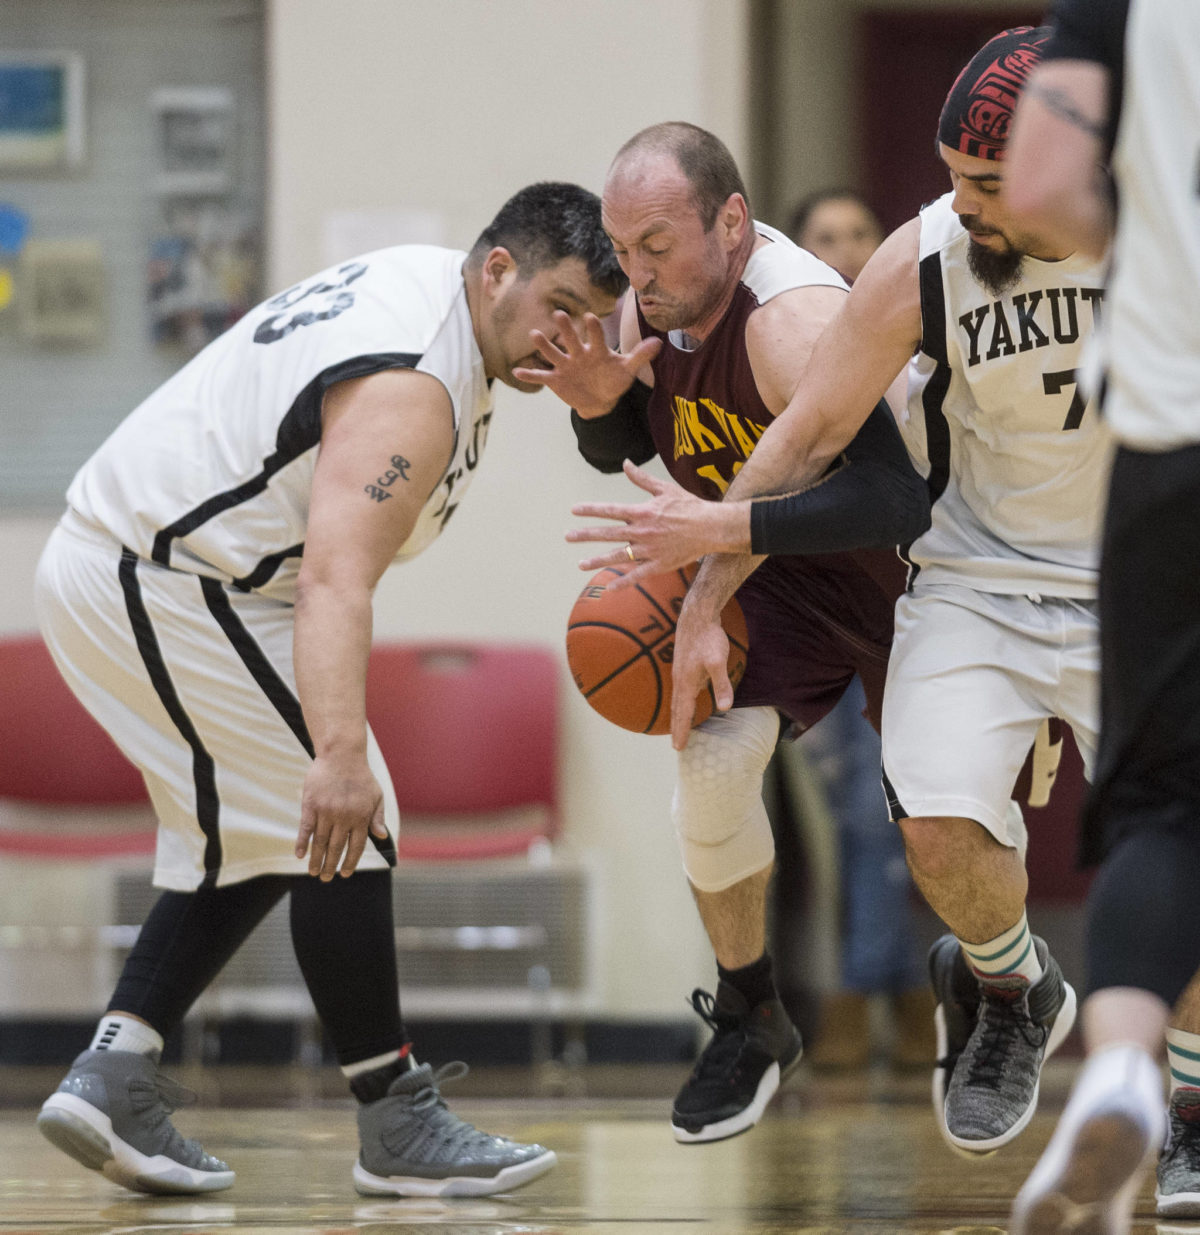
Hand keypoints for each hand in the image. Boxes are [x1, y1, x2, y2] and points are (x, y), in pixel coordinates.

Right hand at [295, 754, 389, 879]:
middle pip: (337, 847)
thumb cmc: (361, 777)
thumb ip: (378, 817)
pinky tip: (300, 855)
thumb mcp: (376, 796)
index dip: (350, 861)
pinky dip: (302, 842)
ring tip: (313, 873)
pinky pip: (306, 828)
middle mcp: (344, 816)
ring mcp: (326, 811)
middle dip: (331, 865)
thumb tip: (381, 837)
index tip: (345, 873)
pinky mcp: (311, 804)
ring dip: (316, 859)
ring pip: (321, 841)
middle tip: (326, 879)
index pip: (356, 846)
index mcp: (361, 816)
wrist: (342, 755)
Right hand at [511, 311, 660, 414]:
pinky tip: (517, 371)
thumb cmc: (613, 380)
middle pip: (571, 339)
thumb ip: (640, 356)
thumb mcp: (627, 370)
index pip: (595, 336)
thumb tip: (660, 342)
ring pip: (553, 353)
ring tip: (534, 334)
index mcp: (596, 349)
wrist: (600, 400)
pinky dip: (530, 374)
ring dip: (544, 345)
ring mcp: (565, 365)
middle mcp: (578, 353)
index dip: (593, 328)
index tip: (590, 318)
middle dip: (566, 328)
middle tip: (559, 314)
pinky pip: (541, 376)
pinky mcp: (556, 379)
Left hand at [568, 460, 744, 588]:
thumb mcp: (665, 488)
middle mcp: (642, 532)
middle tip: (567, 537)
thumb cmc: (689, 506)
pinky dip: (623, 582)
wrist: (711, 528)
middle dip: (585, 535)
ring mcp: (650, 550)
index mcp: (642, 512)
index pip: (610, 511)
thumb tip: (626, 463)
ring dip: (598, 560)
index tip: (574, 510)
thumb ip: (642, 479)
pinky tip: (609, 587)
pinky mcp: (659, 565)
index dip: (591, 510)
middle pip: (608, 534)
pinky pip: (638, 576)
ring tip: (580, 564)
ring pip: (619, 556)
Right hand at [670, 602, 734, 749]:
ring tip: (679, 728)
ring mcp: (679, 672)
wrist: (697, 615)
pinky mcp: (683, 665)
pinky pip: (680, 690)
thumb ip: (721, 684)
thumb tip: (725, 708)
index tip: (679, 748)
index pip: (683, 713)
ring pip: (677, 700)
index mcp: (686, 682)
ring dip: (678, 716)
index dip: (682, 730)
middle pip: (676, 709)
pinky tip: (686, 701)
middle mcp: (679, 680)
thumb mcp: (719, 661)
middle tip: (676, 747)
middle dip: (677, 728)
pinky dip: (680, 702)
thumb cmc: (708, 637)